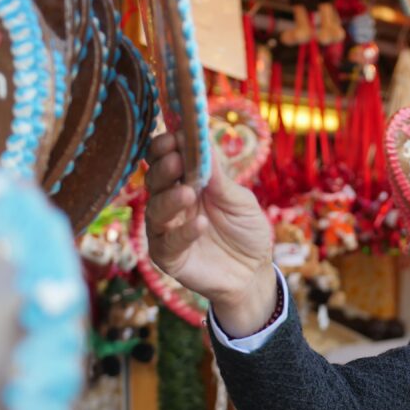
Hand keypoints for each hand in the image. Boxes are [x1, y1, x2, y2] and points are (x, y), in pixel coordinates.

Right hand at [144, 133, 277, 335]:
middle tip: (176, 160)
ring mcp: (166, 230)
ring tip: (189, 193)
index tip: (175, 136)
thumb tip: (203, 140)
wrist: (254, 272)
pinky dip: (184, 232)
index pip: (165, 158)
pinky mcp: (168, 256)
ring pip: (156, 210)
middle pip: (155, 181)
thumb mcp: (240, 201)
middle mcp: (170, 204)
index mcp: (186, 183)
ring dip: (170, 199)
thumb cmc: (246, 231)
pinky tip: (201, 224)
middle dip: (164, 169)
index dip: (167, 146)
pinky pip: (168, 242)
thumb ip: (220, 177)